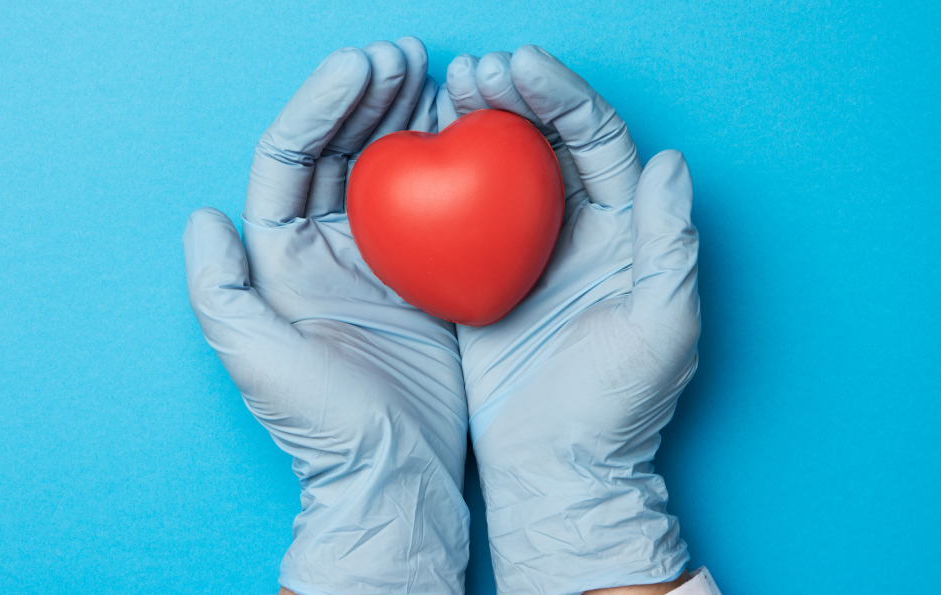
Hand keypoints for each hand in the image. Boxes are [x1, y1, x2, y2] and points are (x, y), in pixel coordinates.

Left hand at [183, 39, 468, 594]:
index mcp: (280, 257)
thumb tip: (203, 218)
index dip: (322, 105)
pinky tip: (467, 135)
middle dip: (367, 97)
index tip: (362, 66)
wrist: (394, 471)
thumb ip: (220, 289)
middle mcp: (324, 248)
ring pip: (387, 170)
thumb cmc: (323, 423)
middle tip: (406, 56)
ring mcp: (376, 259)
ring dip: (406, 119)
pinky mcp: (424, 276)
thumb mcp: (257, 358)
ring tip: (436, 76)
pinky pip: (434, 207)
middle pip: (339, 151)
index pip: (293, 158)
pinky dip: (447, 167)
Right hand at [445, 47, 699, 593]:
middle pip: (545, 144)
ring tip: (442, 94)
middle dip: (512, 99)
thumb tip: (669, 161)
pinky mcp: (481, 280)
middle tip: (470, 72)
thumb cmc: (615, 407)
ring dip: (474, 129)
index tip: (520, 66)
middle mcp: (575, 233)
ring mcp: (524, 255)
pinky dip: (441, 182)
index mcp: (622, 233)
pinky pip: (460, 218)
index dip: (562, 97)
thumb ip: (668, 244)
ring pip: (500, 172)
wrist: (556, 469)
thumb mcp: (660, 327)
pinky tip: (416, 155)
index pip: (596, 143)